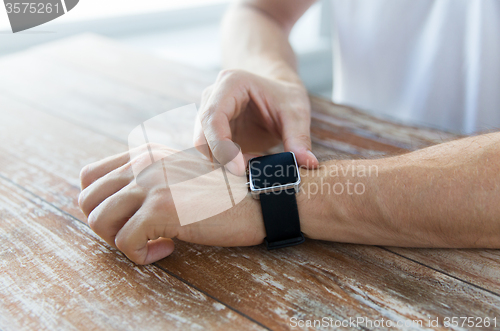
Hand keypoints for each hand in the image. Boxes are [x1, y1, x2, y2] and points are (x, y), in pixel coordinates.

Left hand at [78, 144, 265, 264]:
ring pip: (98, 220)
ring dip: (120, 241)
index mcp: (146, 153)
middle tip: (135, 234)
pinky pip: (125, 242)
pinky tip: (167, 249)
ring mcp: (151, 184)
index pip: (91, 175)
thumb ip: (156, 177)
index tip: (128, 217)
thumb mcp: (186, 171)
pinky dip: (140, 255)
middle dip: (105, 224)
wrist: (260, 195)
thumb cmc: (228, 190)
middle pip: (87, 198)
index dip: (101, 203)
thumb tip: (128, 203)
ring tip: (151, 244)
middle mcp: (143, 163)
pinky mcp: (162, 208)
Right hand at [194, 69, 318, 174]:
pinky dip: (227, 163)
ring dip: (225, 163)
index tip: (240, 169)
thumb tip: (308, 163)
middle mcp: (212, 98)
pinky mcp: (212, 132)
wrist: (278, 90)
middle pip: (202, 136)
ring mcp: (208, 115)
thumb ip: (299, 137)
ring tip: (255, 164)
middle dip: (223, 159)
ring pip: (204, 148)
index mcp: (230, 84)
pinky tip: (249, 163)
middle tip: (251, 172)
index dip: (222, 147)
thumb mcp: (297, 112)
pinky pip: (212, 153)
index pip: (213, 119)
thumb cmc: (285, 96)